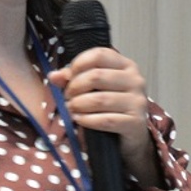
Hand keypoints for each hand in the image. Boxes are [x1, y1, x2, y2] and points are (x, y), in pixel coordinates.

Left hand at [49, 47, 162, 185]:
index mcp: (126, 65)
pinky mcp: (135, 122)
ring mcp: (137, 101)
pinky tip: (80, 120)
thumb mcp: (95, 88)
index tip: (69, 76)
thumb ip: (74, 78)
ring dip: (79, 105)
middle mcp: (135, 80)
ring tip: (72, 109)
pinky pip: (106, 120)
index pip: (100, 55)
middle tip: (68, 97)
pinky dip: (87, 120)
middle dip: (75, 87)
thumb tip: (53, 76)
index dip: (79, 63)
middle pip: (97, 76)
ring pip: (100, 99)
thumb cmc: (113, 107)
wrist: (133, 135)